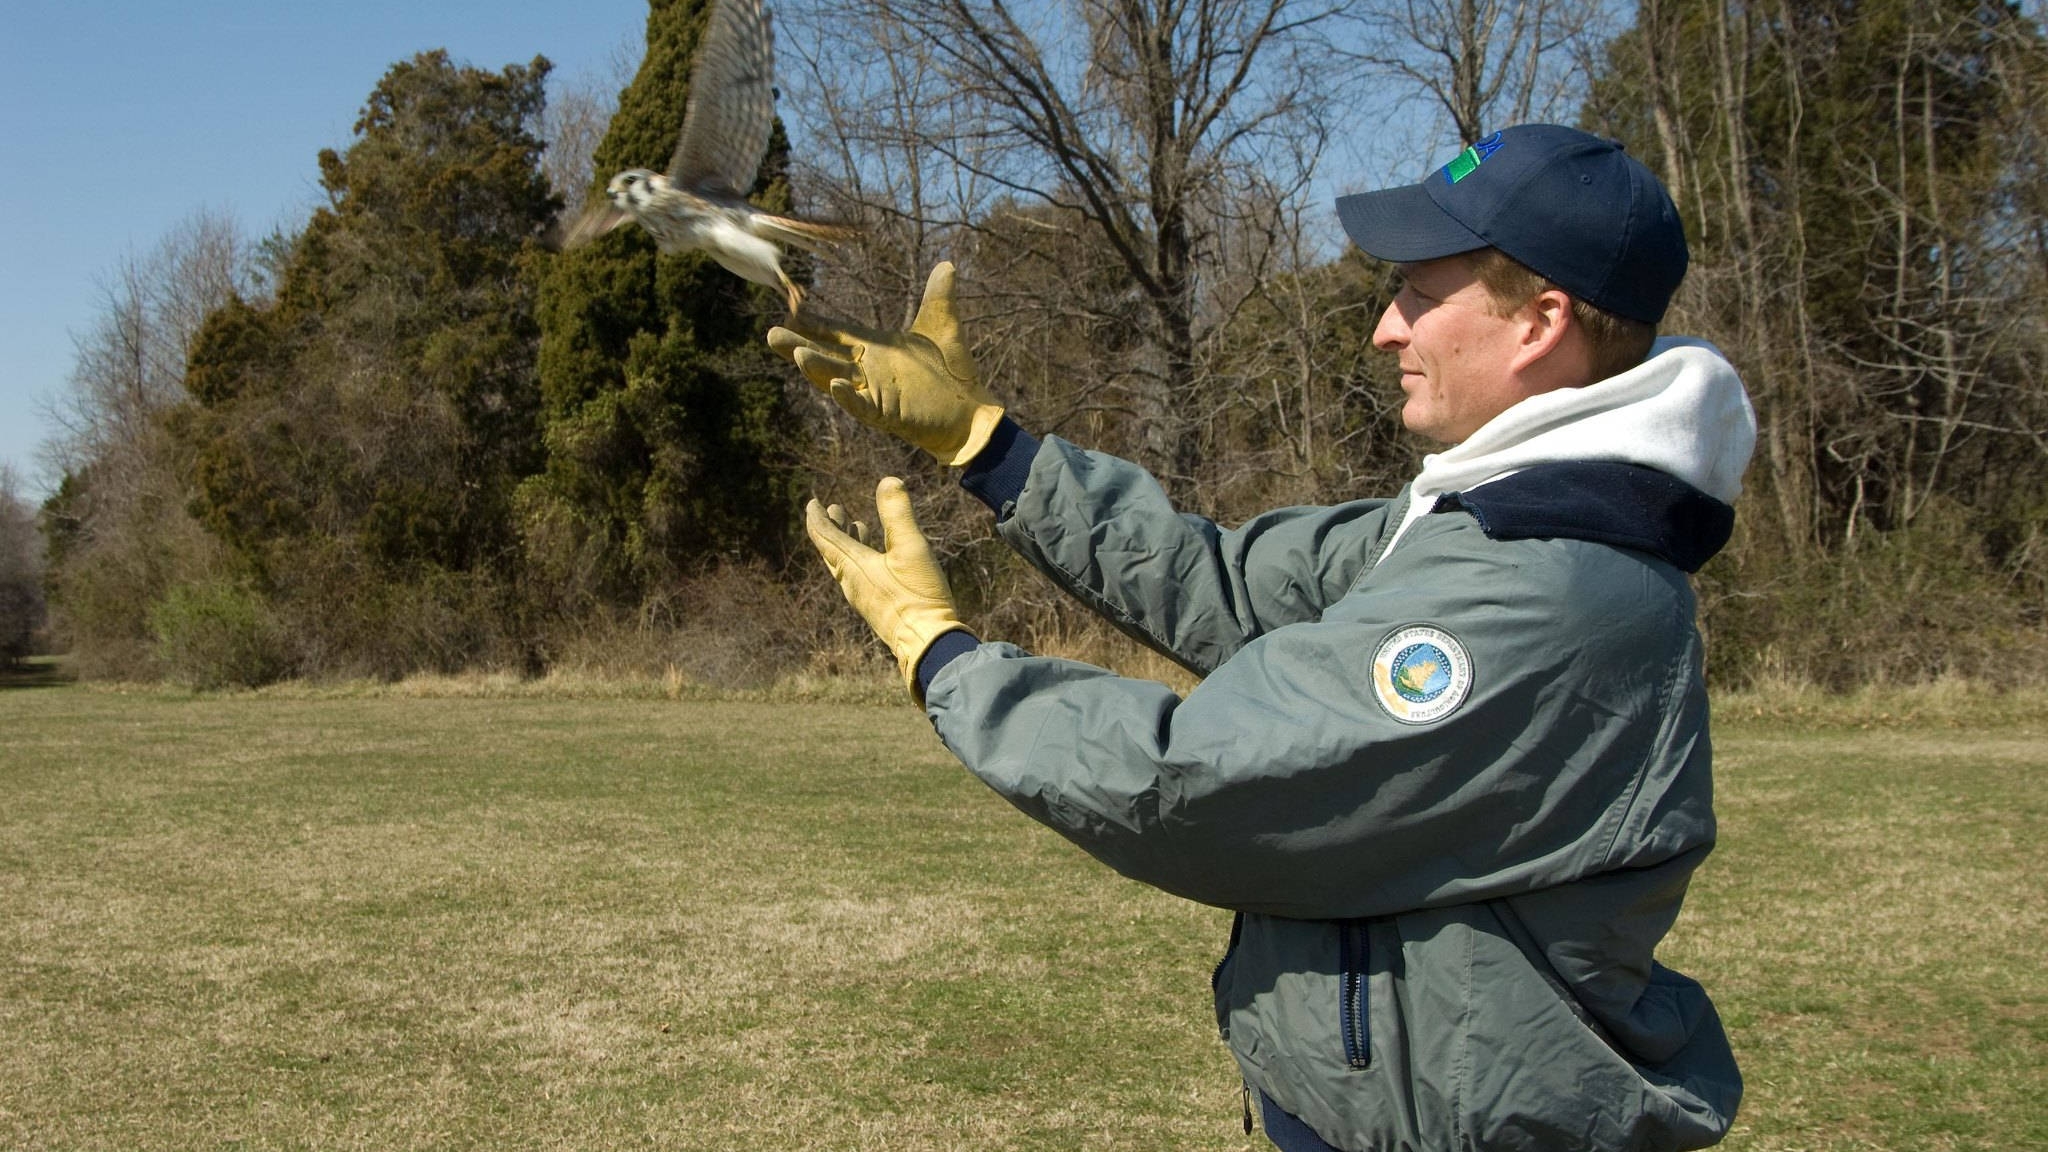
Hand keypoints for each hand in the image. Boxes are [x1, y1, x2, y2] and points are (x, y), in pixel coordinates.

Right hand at [768, 262, 1005, 466]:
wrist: (972, 410)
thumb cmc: (954, 372)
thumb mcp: (942, 325)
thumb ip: (938, 295)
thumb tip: (946, 265)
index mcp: (876, 349)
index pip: (839, 335)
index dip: (816, 326)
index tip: (791, 312)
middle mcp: (869, 371)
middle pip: (827, 356)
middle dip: (800, 346)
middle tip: (771, 335)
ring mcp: (876, 393)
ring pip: (838, 380)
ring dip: (818, 368)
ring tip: (797, 353)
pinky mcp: (888, 414)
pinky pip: (863, 407)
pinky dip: (849, 399)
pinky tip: (837, 386)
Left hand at [805, 477, 967, 699]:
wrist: (928, 644)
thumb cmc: (919, 596)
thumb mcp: (911, 548)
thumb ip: (898, 514)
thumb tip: (888, 481)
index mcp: (853, 566)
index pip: (825, 537)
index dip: (817, 517)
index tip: (813, 503)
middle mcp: (852, 583)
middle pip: (833, 551)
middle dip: (832, 527)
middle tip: (833, 508)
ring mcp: (864, 598)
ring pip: (847, 565)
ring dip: (848, 542)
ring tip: (857, 526)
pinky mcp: (878, 608)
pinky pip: (860, 577)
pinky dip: (862, 558)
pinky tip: (880, 558)